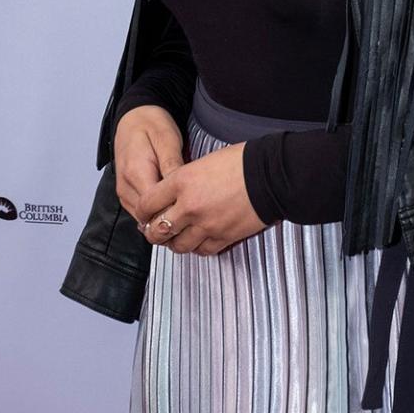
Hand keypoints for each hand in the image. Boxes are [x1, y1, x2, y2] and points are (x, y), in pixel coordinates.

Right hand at [113, 104, 185, 225]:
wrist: (133, 118)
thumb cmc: (151, 125)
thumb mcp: (167, 140)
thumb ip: (172, 165)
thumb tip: (181, 188)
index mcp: (135, 172)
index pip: (155, 207)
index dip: (176, 211)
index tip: (196, 206)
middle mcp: (125, 187)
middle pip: (150, 217)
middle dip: (172, 217)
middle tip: (195, 209)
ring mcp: (124, 193)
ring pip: (145, 219)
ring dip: (164, 216)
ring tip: (186, 206)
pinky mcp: (126, 195)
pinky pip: (142, 213)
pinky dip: (157, 213)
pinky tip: (173, 204)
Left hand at [134, 140, 269, 255]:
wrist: (272, 176)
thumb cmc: (242, 162)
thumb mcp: (204, 161)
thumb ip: (184, 180)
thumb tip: (172, 193)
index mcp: (181, 182)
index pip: (146, 204)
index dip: (142, 211)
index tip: (144, 212)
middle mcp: (189, 206)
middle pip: (156, 230)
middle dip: (152, 231)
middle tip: (155, 229)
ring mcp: (206, 225)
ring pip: (177, 245)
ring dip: (174, 243)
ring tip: (176, 237)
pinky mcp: (223, 237)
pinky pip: (202, 250)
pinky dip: (197, 248)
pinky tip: (198, 240)